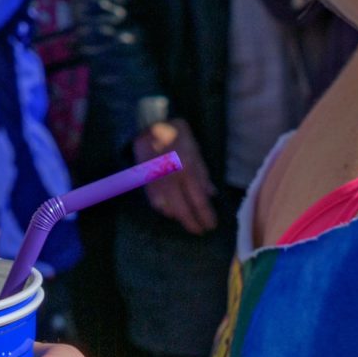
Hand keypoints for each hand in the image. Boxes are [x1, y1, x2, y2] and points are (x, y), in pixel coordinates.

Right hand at [138, 118, 216, 234]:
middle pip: (183, 211)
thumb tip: (211, 194)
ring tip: (187, 219)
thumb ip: (202, 174)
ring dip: (179, 217)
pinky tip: (172, 210)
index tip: (211, 225)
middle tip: (201, 231)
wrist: (148, 125)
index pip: (199, 201)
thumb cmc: (176, 135)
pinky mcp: (146, 182)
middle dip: (193, 224)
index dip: (206, 216)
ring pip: (167, 209)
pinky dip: (165, 209)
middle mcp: (171, 180)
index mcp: (187, 170)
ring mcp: (157, 182)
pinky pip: (156, 203)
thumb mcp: (195, 150)